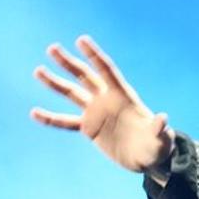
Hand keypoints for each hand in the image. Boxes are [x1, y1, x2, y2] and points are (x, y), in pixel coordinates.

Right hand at [29, 35, 173, 174]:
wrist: (147, 158)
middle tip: (52, 48)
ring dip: (55, 83)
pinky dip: (51, 118)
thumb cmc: (158, 146)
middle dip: (69, 62)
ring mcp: (96, 113)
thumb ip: (160, 128)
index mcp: (124, 96)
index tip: (81, 39)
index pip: (106, 70)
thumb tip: (163, 119)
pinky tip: (34, 112)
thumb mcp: (160, 138)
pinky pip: (65, 122)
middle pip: (85, 76)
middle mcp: (107, 100)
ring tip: (38, 70)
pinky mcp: (89, 128)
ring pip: (72, 94)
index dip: (94, 55)